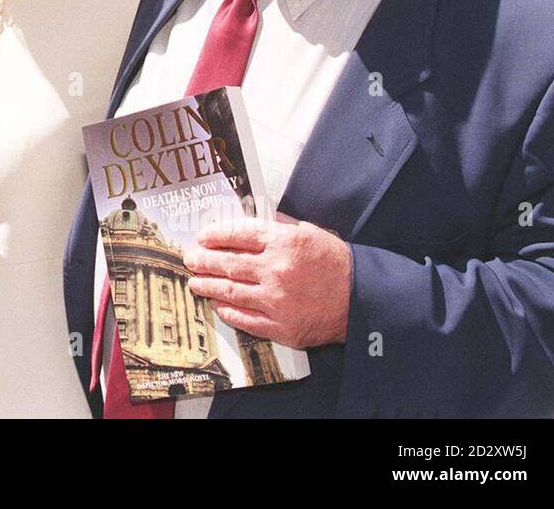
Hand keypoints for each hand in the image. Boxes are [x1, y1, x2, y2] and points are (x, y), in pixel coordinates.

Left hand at [184, 212, 351, 348]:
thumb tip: (245, 227)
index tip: (203, 236)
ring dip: (208, 285)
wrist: (362, 299)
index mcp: (284, 242)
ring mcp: (276, 300)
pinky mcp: (280, 326)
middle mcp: (276, 270)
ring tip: (195, 282)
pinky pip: (244, 318)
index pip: (238, 234)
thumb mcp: (308, 233)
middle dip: (203, 260)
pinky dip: (226, 310)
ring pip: (230, 291)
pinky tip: (217, 304)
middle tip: (191, 259)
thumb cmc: (335, 263)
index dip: (215, 234)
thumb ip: (276, 228)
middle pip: (228, 263)